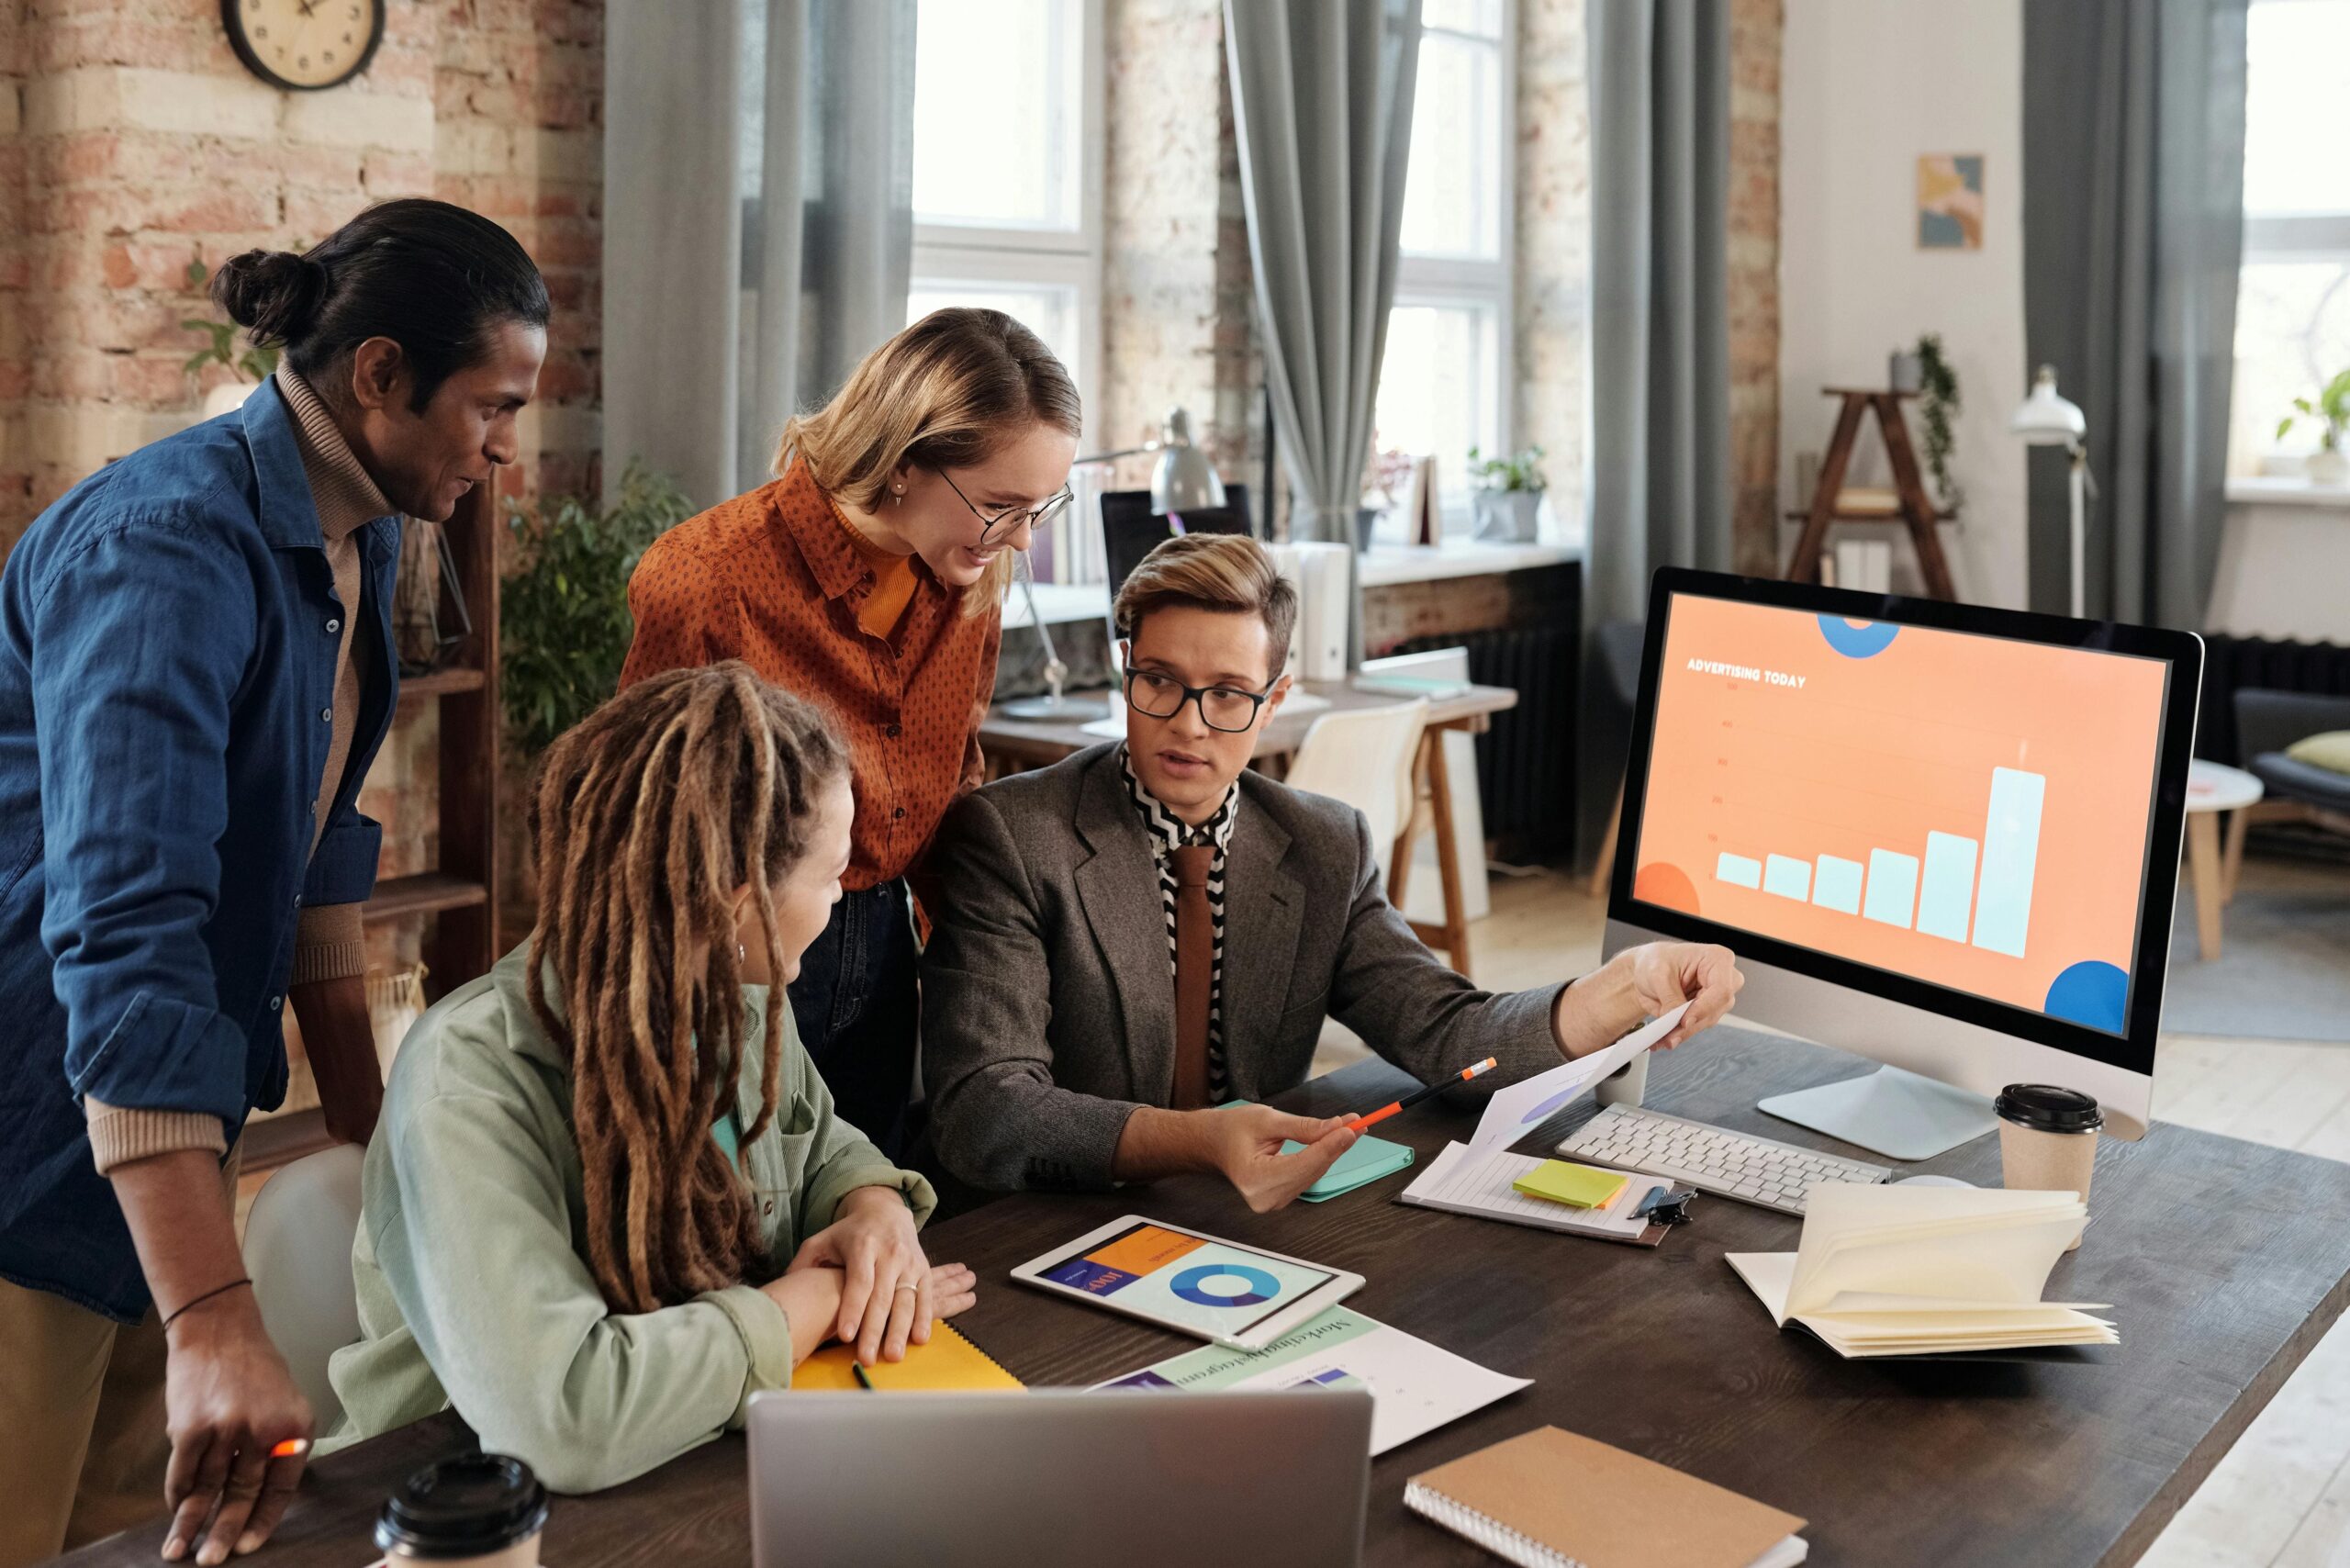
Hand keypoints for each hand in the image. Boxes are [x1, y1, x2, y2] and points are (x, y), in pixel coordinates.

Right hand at [159, 1289, 311, 1564]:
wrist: (219, 1330)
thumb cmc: (254, 1369)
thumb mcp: (286, 1403)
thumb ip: (279, 1446)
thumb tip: (265, 1495)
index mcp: (294, 1427)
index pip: (282, 1488)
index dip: (264, 1520)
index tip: (249, 1545)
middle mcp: (263, 1430)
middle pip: (243, 1494)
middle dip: (225, 1532)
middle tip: (214, 1561)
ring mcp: (225, 1430)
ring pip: (207, 1489)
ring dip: (191, 1524)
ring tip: (179, 1552)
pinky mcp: (190, 1428)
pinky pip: (182, 1473)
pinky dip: (177, 1496)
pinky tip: (174, 1513)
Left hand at [787, 1187, 932, 1363]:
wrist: (885, 1211)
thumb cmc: (849, 1234)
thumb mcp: (822, 1240)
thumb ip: (804, 1263)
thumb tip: (785, 1289)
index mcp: (862, 1245)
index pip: (859, 1281)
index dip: (853, 1308)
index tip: (845, 1336)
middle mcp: (889, 1252)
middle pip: (883, 1296)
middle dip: (875, 1330)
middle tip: (868, 1358)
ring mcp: (910, 1261)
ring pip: (906, 1299)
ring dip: (901, 1330)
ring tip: (893, 1356)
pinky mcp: (924, 1269)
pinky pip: (926, 1296)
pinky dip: (925, 1318)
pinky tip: (919, 1339)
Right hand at [1204, 1105, 1359, 1212]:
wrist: (1214, 1142)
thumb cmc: (1232, 1130)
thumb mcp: (1267, 1120)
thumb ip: (1303, 1127)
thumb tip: (1336, 1128)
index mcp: (1256, 1180)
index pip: (1304, 1163)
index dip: (1330, 1145)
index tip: (1351, 1128)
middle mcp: (1265, 1197)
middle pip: (1312, 1170)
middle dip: (1335, 1145)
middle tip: (1355, 1123)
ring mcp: (1273, 1201)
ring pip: (1314, 1174)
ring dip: (1331, 1151)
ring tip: (1346, 1128)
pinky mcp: (1280, 1197)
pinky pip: (1308, 1176)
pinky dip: (1320, 1158)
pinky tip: (1332, 1142)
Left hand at [1618, 941, 1742, 1046]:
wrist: (1647, 970)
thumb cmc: (1656, 960)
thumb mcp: (1657, 974)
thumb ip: (1670, 997)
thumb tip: (1678, 1020)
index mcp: (1717, 959)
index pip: (1721, 989)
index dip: (1704, 1008)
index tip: (1685, 1021)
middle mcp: (1724, 979)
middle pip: (1716, 1009)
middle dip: (1691, 1025)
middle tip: (1670, 1035)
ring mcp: (1717, 997)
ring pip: (1706, 1022)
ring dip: (1684, 1032)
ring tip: (1664, 1038)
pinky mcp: (1707, 1011)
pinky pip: (1697, 1027)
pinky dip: (1680, 1033)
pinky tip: (1666, 1037)